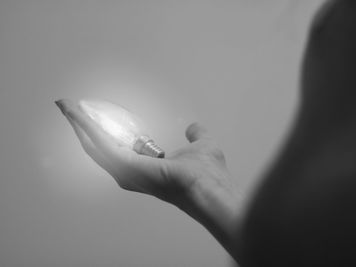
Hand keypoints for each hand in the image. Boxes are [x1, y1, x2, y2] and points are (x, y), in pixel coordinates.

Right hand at [55, 99, 231, 203]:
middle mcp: (130, 172)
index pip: (118, 149)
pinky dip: (86, 126)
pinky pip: (100, 141)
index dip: (106, 134)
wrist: (208, 187)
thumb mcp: (201, 145)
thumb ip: (196, 135)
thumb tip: (193, 127)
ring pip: (94, 144)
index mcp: (145, 168)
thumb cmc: (207, 174)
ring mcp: (125, 170)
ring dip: (80, 124)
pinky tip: (76, 113)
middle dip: (83, 128)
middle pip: (99, 147)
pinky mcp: (123, 164)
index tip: (96, 119)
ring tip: (67, 107)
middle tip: (70, 109)